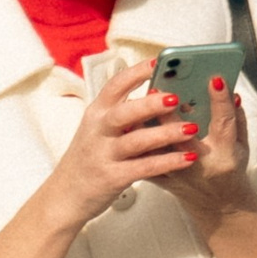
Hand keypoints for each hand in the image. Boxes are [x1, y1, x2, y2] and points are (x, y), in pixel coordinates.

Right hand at [41, 67, 205, 232]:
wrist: (65, 196)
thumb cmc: (89, 159)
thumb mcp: (98, 130)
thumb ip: (123, 113)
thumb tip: (157, 93)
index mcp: (96, 113)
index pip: (115, 86)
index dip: (136, 72)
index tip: (158, 61)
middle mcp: (98, 131)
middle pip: (124, 112)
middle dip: (151, 104)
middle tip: (177, 97)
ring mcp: (104, 155)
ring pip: (136, 141)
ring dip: (166, 133)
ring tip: (192, 128)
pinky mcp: (112, 178)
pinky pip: (144, 168)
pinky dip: (167, 162)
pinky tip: (188, 158)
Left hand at [152, 71, 256, 257]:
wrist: (217, 204)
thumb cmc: (229, 170)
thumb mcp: (243, 145)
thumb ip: (236, 118)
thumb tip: (228, 91)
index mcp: (225, 154)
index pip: (224, 122)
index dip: (220, 100)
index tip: (214, 78)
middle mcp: (200, 164)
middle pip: (181, 136)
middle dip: (169, 112)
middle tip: (159, 87)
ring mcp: (177, 173)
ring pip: (155, 147)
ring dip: (145, 124)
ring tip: (138, 100)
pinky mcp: (160, 177)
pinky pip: (143, 157)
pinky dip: (135, 139)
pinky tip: (128, 120)